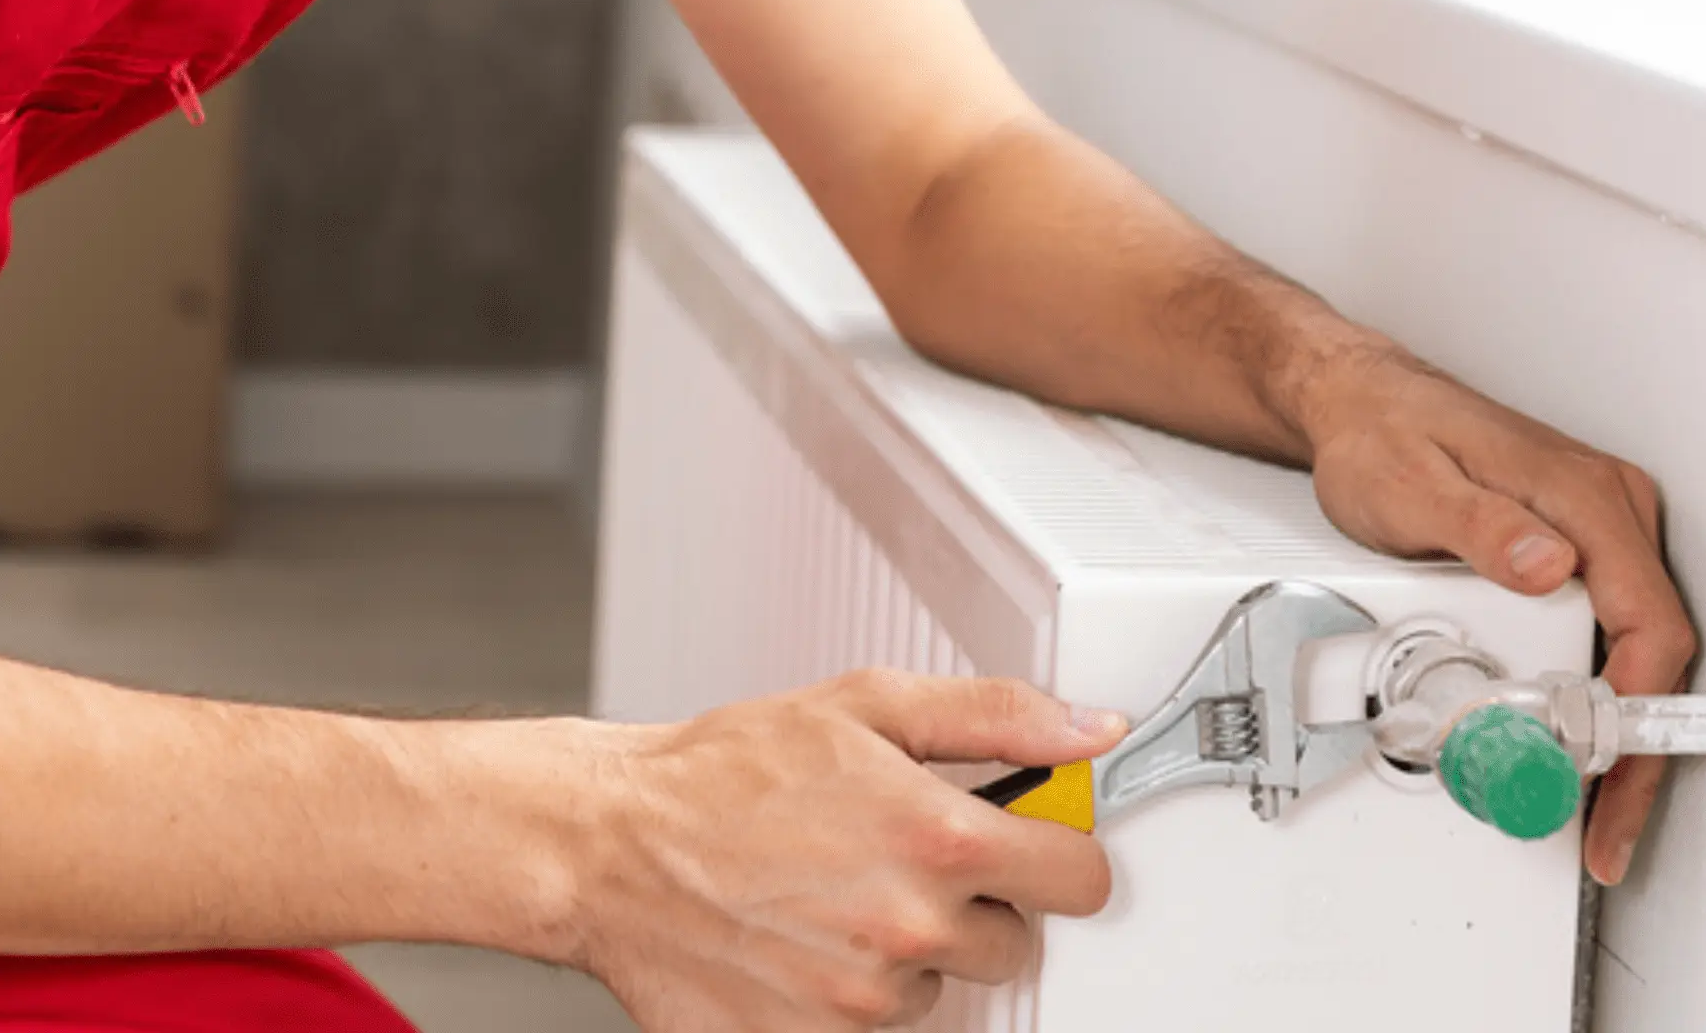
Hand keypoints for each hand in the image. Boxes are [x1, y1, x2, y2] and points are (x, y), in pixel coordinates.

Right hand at [566, 672, 1124, 1029]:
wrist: (614, 848)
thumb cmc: (728, 773)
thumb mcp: (870, 705)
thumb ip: (1000, 717)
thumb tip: (1092, 731)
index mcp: (941, 842)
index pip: (1082, 879)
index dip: (1061, 855)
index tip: (1036, 845)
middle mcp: (912, 931)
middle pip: (1014, 943)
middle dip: (977, 904)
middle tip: (902, 857)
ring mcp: (864, 1002)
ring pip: (940, 986)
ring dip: (907, 949)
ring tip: (836, 890)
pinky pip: (874, 1028)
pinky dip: (849, 992)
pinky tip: (806, 938)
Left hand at [1291, 342, 1696, 887]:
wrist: (1362, 404)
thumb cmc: (1385, 433)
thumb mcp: (1415, 487)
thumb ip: (1484, 526)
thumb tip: (1552, 564)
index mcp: (1585, 498)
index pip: (1651, 623)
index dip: (1637, 715)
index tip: (1606, 774)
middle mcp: (1608, 511)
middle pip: (1657, 651)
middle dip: (1633, 750)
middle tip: (1603, 825)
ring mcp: (1598, 531)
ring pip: (1638, 649)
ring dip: (1617, 734)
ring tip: (1587, 805)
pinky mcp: (1578, 549)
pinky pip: (1610, 634)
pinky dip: (1596, 698)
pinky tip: (1569, 741)